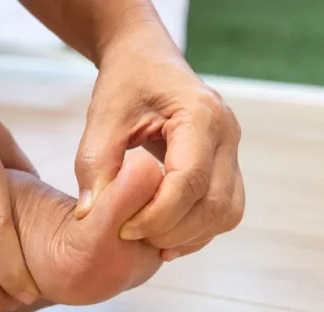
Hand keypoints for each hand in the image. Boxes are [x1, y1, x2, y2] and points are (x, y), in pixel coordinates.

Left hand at [74, 25, 244, 260]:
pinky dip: (197, 230)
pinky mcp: (228, 166)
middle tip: (131, 235)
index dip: (157, 215)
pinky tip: (163, 234)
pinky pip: (223, 210)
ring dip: (189, 236)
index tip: (123, 228)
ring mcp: (233, 151)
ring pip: (226, 213)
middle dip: (173, 231)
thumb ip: (95, 163)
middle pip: (214, 205)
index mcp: (201, 115)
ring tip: (147, 238)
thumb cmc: (127, 82)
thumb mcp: (104, 116)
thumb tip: (90, 213)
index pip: (189, 181)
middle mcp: (228, 133)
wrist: (147, 60)